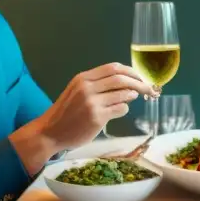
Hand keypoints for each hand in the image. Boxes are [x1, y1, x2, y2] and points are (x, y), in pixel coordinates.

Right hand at [11, 63, 156, 170]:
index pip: (113, 68)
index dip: (130, 71)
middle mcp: (87, 88)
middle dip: (139, 82)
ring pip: (123, 94)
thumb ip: (97, 85)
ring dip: (133, 95)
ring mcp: (92, 103)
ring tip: (135, 97)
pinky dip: (125, 108)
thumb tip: (126, 84)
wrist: (50, 132)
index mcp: (83, 78)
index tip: (140, 76)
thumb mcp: (77, 91)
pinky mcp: (97, 118)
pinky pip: (120, 109)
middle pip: (121, 79)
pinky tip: (121, 110)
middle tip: (148, 88)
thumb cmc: (66, 113)